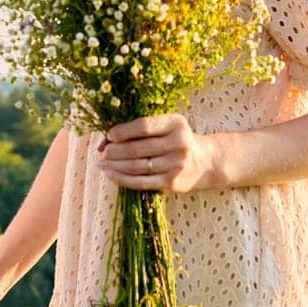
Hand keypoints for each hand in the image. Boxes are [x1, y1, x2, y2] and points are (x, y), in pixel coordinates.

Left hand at [96, 113, 222, 192]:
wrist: (206, 162)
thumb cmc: (177, 139)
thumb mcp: (167, 127)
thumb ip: (141, 128)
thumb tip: (105, 139)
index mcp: (175, 124)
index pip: (144, 126)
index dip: (123, 131)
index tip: (109, 136)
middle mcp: (178, 144)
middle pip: (138, 148)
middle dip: (115, 151)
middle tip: (102, 152)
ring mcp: (176, 165)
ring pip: (137, 167)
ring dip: (114, 166)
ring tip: (101, 164)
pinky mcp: (171, 182)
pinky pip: (141, 182)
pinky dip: (122, 179)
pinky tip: (110, 175)